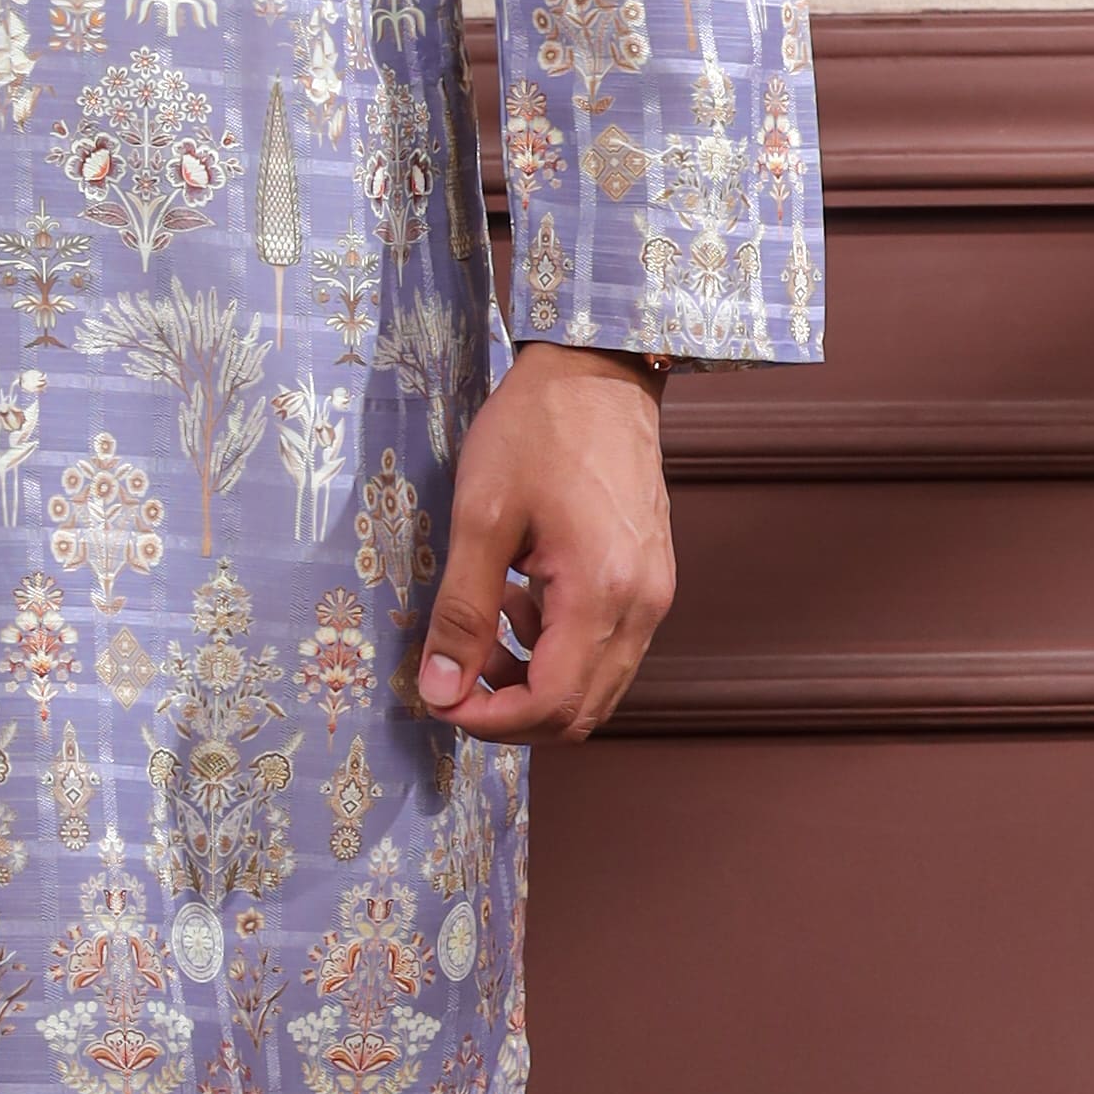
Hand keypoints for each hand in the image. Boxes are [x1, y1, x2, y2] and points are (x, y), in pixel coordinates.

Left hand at [416, 343, 674, 743]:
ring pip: (598, 686)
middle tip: (456, 678)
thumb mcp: (480, 516)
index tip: (441, 701)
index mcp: (602, 593)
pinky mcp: (650, 580)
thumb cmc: (537, 430)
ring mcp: (654, 594)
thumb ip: (462, 611)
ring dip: (535, 680)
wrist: (598, 371)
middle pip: (582, 713)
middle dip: (512, 713)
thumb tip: (439, 690)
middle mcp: (643, 607)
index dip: (490, 722)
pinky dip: (559, 650)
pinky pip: (609, 649)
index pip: (553, 705)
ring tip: (486, 626)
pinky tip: (520, 602)